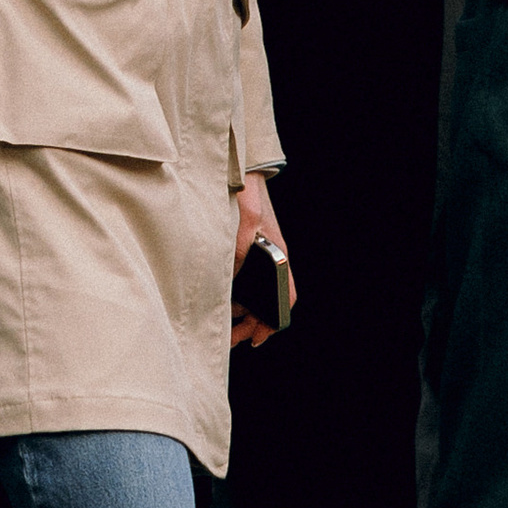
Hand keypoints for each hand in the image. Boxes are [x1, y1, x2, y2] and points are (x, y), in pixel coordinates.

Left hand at [232, 175, 288, 350]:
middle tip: (232, 338)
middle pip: (268, 301)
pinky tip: (221, 300)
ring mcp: (258, 254)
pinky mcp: (244, 249)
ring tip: (225, 326)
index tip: (257, 338)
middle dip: (252, 323)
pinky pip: (244, 281)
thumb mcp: (245, 221)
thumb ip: (239, 250)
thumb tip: (230, 281)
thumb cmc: (248, 193)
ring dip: (242, 312)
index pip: (286, 297)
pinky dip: (235, 296)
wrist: (239, 169)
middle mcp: (272, 257)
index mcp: (279, 254)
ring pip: (255, 293)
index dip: (273, 321)